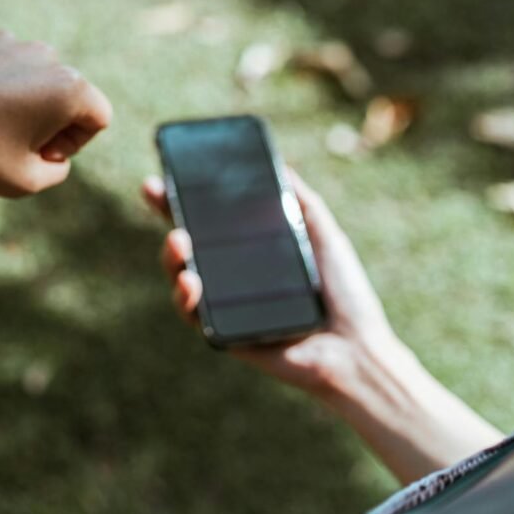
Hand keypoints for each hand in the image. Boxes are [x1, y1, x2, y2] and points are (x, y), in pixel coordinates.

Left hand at [0, 21, 111, 196]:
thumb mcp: (23, 182)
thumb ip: (58, 170)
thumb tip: (56, 153)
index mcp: (67, 88)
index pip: (98, 115)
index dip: (75, 142)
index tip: (38, 154)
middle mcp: (43, 53)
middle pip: (63, 89)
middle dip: (46, 117)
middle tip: (7, 142)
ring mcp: (5, 36)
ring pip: (25, 70)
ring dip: (14, 95)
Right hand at [141, 169, 398, 397]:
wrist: (359, 347)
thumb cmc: (346, 294)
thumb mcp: (324, 236)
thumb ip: (302, 201)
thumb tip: (280, 166)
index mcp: (249, 252)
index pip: (208, 221)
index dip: (180, 199)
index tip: (160, 177)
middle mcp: (231, 277)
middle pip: (186, 244)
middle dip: (165, 215)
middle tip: (154, 193)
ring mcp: (225, 305)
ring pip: (180, 277)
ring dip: (170, 257)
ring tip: (178, 241)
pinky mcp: (224, 334)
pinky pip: (193, 316)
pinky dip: (185, 298)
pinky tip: (192, 282)